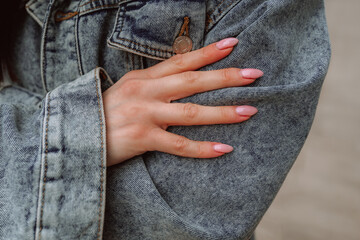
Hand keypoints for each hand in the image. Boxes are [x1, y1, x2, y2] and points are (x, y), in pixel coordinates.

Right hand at [103, 38, 262, 165]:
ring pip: (191, 112)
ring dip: (222, 112)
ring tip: (249, 111)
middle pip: (193, 82)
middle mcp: (146, 92)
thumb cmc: (107, 112)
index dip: (208, 52)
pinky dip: (202, 148)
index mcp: (144, 77)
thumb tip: (184, 77)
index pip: (181, 61)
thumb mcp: (129, 88)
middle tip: (254, 75)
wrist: (77, 135)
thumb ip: (155, 83)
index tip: (233, 44)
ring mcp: (144, 115)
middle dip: (225, 77)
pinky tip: (224, 149)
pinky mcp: (142, 139)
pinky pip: (178, 144)